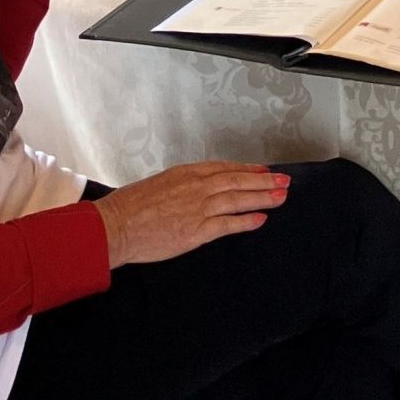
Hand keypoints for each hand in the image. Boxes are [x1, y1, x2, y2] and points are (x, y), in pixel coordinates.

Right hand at [93, 162, 292, 267]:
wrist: (115, 226)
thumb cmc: (130, 207)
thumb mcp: (160, 184)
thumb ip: (183, 185)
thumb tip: (200, 188)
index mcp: (186, 173)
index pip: (225, 168)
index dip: (248, 170)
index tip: (264, 171)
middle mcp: (196, 187)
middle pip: (238, 181)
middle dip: (264, 181)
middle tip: (284, 181)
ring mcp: (198, 208)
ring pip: (237, 199)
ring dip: (262, 197)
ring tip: (281, 197)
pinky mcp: (196, 231)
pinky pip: (228, 224)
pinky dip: (246, 221)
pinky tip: (260, 219)